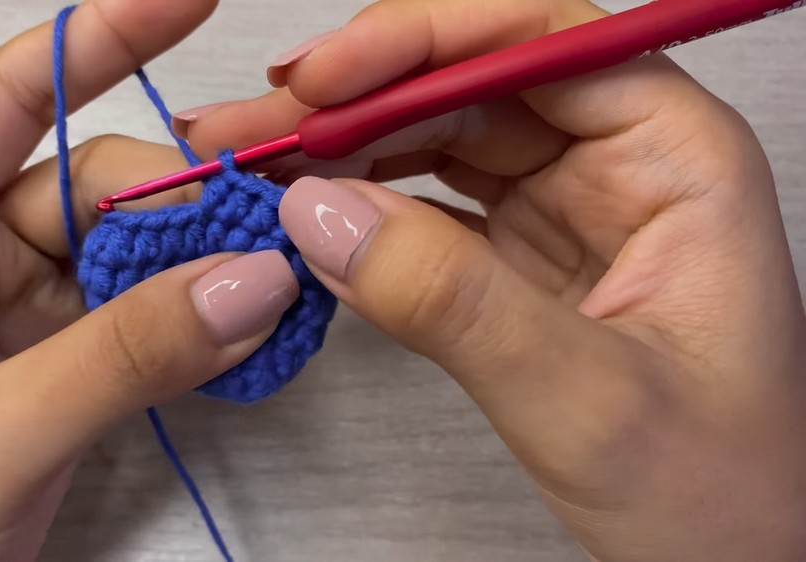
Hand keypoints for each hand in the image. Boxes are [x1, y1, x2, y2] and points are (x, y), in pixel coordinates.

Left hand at [0, 1, 300, 559]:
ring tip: (272, 290)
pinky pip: (149, 320)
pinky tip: (246, 334)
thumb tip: (252, 281)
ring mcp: (19, 316)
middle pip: (101, 183)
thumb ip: (118, 358)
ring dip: (206, 267)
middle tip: (267, 233)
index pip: (14, 98)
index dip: (105, 38)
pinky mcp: (63, 370)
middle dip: (186, 201)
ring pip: (136, 254)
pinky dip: (201, 324)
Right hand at [182, 0, 805, 559]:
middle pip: (471, 86)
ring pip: (440, 142)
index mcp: (674, 159)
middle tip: (252, 127)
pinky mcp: (520, 266)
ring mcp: (564, 215)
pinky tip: (308, 221)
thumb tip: (317, 211)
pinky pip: (429, 213)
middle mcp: (619, 167)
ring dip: (345, 149)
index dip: (422, 44)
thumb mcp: (587, 400)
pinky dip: (362, 213)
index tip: (320, 81)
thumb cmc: (719, 495)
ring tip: (257, 165)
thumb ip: (452, 302)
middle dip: (356, 98)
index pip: (539, 46)